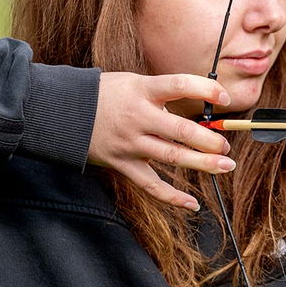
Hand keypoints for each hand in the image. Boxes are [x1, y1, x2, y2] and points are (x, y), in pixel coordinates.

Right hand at [87, 72, 235, 210]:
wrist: (59, 110)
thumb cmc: (104, 94)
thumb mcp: (133, 82)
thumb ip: (162, 94)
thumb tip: (199, 108)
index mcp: (142, 90)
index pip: (180, 85)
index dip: (207, 90)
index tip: (225, 97)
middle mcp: (137, 116)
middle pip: (181, 130)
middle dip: (209, 140)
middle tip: (226, 146)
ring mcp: (130, 142)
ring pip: (171, 157)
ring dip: (202, 163)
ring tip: (224, 166)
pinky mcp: (122, 163)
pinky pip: (150, 184)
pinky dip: (172, 196)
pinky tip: (192, 204)